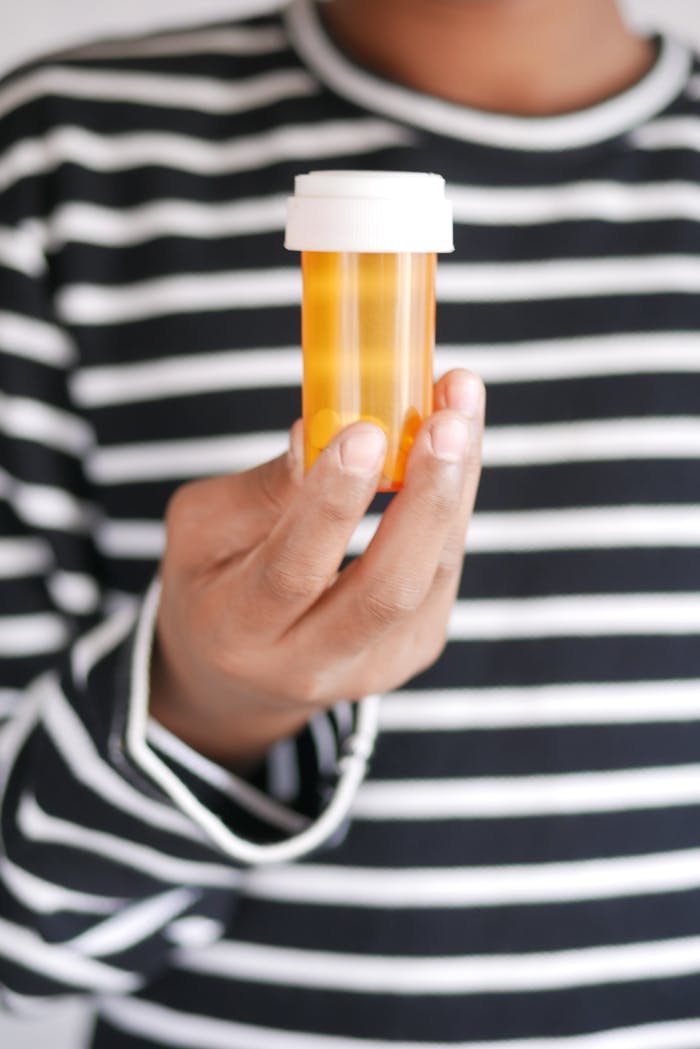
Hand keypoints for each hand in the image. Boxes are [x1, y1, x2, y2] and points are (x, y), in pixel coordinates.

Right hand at [150, 369, 484, 770]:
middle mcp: (309, 665)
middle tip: (447, 422)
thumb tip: (326, 431)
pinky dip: (455, 505)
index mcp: (238, 634)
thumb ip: (263, 489)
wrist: (241, 676)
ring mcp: (372, 667)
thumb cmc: (214, 582)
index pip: (294, 572)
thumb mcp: (203, 530)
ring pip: (432, 577)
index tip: (365, 431)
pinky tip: (457, 447)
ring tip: (461, 406)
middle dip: (425, 499)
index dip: (333, 503)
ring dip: (455, 487)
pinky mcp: (412, 652)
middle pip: (386, 591)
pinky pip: (445, 573)